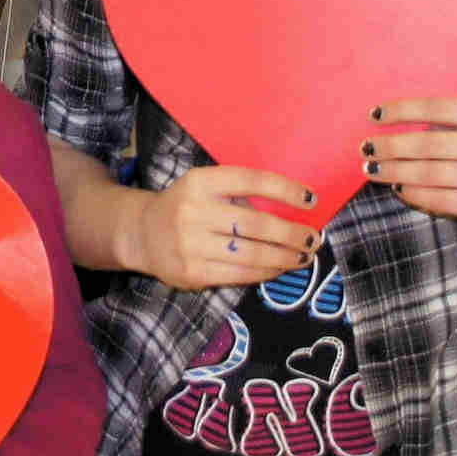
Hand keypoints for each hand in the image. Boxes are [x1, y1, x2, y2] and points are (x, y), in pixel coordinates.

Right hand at [133, 166, 317, 288]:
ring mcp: (191, 244)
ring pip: (252, 253)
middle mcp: (193, 211)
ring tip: (303, 256)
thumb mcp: (205, 186)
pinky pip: (240, 274)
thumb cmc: (187, 206)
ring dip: (285, 257)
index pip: (250, 180)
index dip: (285, 190)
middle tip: (313, 238)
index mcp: (200, 182)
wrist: (143, 233)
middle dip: (292, 233)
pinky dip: (266, 272)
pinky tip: (279, 268)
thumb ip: (239, 193)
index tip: (312, 200)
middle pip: (256, 223)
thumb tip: (294, 208)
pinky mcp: (192, 272)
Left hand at [365, 95, 456, 226]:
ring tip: (372, 169)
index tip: (374, 115)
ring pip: (428, 174)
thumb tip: (408, 118)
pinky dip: (415, 194)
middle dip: (389, 146)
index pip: (433, 108)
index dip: (400, 111)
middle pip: (425, 144)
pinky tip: (399, 188)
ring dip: (395, 171)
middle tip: (365, 147)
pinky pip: (441, 200)